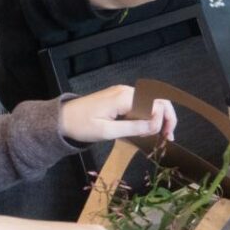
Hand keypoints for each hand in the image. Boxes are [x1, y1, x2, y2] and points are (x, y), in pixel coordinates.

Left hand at [58, 84, 176, 143]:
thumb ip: (134, 127)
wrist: (62, 119)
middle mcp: (127, 91)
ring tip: (159, 136)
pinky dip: (149, 116)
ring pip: (151, 101)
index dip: (164, 121)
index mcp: (124, 97)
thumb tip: (157, 124)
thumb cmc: (82, 126)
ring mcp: (123, 93)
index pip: (156, 104)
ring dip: (159, 117)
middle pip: (158, 99)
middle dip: (167, 117)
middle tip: (168, 137)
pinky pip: (141, 104)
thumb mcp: (108, 131)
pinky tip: (147, 129)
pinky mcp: (120, 98)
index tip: (161, 138)